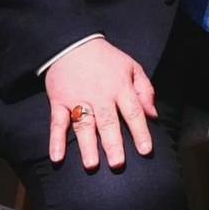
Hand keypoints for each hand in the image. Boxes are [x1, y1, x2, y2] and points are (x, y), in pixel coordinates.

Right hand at [44, 39, 157, 170]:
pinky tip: (57, 157)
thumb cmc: (107, 59)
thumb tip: (153, 115)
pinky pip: (57, 123)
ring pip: (84, 125)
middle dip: (113, 144)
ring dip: (87, 145)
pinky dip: (56, 140)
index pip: (133, 112)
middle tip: (118, 164)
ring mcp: (78, 99)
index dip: (140, 132)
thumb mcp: (133, 67)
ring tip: (91, 165)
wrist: (73, 44)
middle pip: (108, 122)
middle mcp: (100, 95)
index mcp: (120, 87)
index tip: (146, 150)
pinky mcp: (59, 101)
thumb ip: (145, 90)